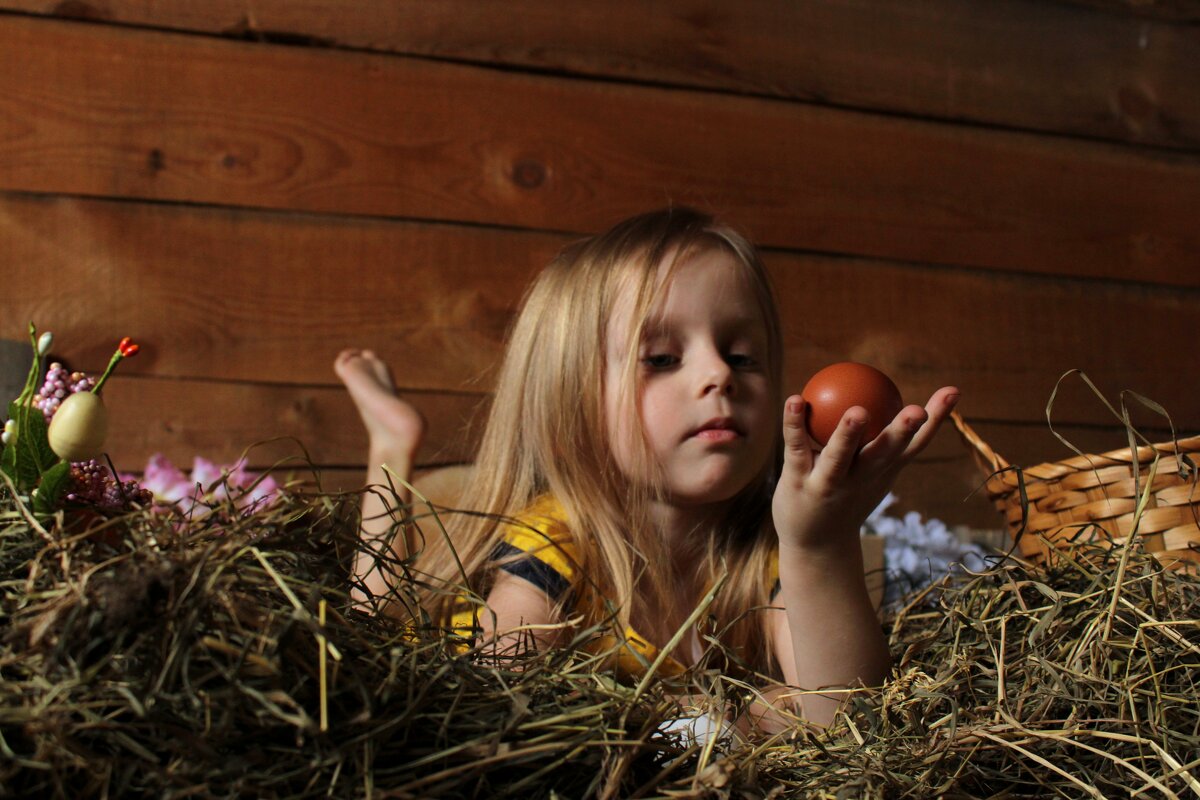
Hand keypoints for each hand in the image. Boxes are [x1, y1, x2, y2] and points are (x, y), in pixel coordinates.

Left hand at [771, 386, 959, 552]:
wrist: (818, 545)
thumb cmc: (849, 498)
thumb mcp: (874, 474)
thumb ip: (885, 442)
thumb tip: (898, 396)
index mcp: (884, 470)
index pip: (915, 443)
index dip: (935, 419)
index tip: (953, 391)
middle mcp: (861, 477)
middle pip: (884, 452)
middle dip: (902, 433)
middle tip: (916, 410)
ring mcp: (829, 482)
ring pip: (840, 456)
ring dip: (848, 436)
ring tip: (857, 412)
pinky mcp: (798, 481)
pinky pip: (796, 448)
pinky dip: (794, 424)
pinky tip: (794, 399)